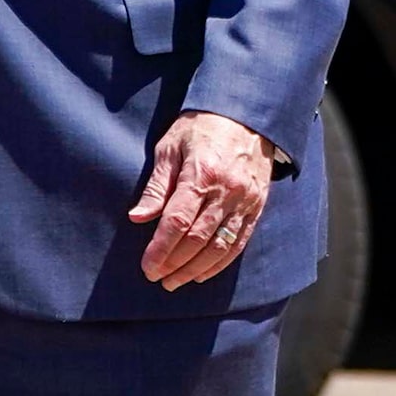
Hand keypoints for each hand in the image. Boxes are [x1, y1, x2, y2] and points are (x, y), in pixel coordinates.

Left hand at [130, 111, 276, 290]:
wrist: (247, 115)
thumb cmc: (202, 128)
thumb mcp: (170, 148)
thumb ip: (156, 186)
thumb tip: (138, 218)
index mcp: (201, 174)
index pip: (177, 222)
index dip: (160, 249)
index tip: (147, 267)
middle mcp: (226, 191)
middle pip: (198, 239)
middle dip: (174, 264)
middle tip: (157, 277)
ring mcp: (245, 200)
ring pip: (220, 246)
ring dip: (195, 269)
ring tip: (176, 281)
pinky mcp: (257, 205)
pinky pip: (239, 241)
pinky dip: (221, 262)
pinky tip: (203, 273)